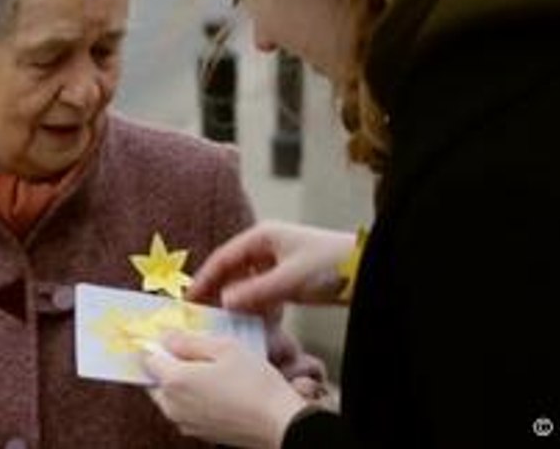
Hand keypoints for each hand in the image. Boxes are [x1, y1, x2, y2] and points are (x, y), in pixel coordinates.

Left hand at [144, 332, 306, 448]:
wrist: (279, 424)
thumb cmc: (255, 384)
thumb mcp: (226, 348)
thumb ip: (190, 341)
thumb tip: (167, 337)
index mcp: (174, 381)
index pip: (148, 358)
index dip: (159, 345)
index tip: (171, 337)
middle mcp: (173, 406)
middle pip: (155, 380)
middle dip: (167, 364)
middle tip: (191, 351)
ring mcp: (185, 423)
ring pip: (170, 397)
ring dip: (180, 382)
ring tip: (208, 369)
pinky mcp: (199, 433)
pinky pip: (185, 410)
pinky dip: (193, 398)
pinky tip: (216, 388)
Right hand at [189, 221, 357, 312]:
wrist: (370, 270)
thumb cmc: (333, 264)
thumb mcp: (290, 280)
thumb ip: (255, 292)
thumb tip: (224, 301)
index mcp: (263, 236)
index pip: (223, 258)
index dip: (204, 279)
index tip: (188, 301)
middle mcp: (268, 246)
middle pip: (233, 270)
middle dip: (220, 292)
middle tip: (203, 315)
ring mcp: (280, 262)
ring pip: (249, 284)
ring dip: (241, 301)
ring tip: (228, 322)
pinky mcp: (292, 278)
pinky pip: (266, 293)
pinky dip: (260, 306)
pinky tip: (260, 321)